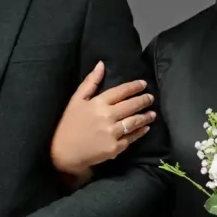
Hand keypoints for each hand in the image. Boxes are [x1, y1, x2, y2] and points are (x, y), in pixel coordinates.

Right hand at [50, 61, 155, 180]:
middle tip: (151, 98)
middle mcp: (107, 116)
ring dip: (146, 117)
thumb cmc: (69, 124)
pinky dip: (140, 132)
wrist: (63, 152)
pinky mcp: (115, 148)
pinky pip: (131, 138)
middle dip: (144, 100)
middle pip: (131, 105)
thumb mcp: (76, 100)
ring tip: (152, 114)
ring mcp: (112, 133)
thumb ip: (90, 82)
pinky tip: (145, 128)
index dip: (134, 87)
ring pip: (134, 121)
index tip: (144, 84)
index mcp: (98, 103)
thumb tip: (101, 64)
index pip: (121, 91)